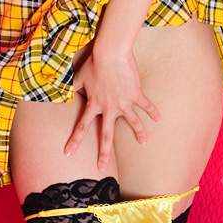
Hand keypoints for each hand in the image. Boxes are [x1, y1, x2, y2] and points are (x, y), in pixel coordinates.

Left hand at [64, 47, 160, 170]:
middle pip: (106, 135)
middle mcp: (108, 107)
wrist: (111, 53)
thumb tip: (63, 91)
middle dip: (103, 153)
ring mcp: (123, 102)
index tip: (68, 154)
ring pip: (132, 122)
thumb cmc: (94, 62)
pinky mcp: (135, 94)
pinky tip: (159, 118)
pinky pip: (146, 105)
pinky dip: (153, 112)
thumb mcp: (79, 76)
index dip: (74, 141)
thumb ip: (72, 87)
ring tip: (143, 142)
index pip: (82, 126)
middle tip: (101, 169)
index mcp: (94, 104)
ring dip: (139, 132)